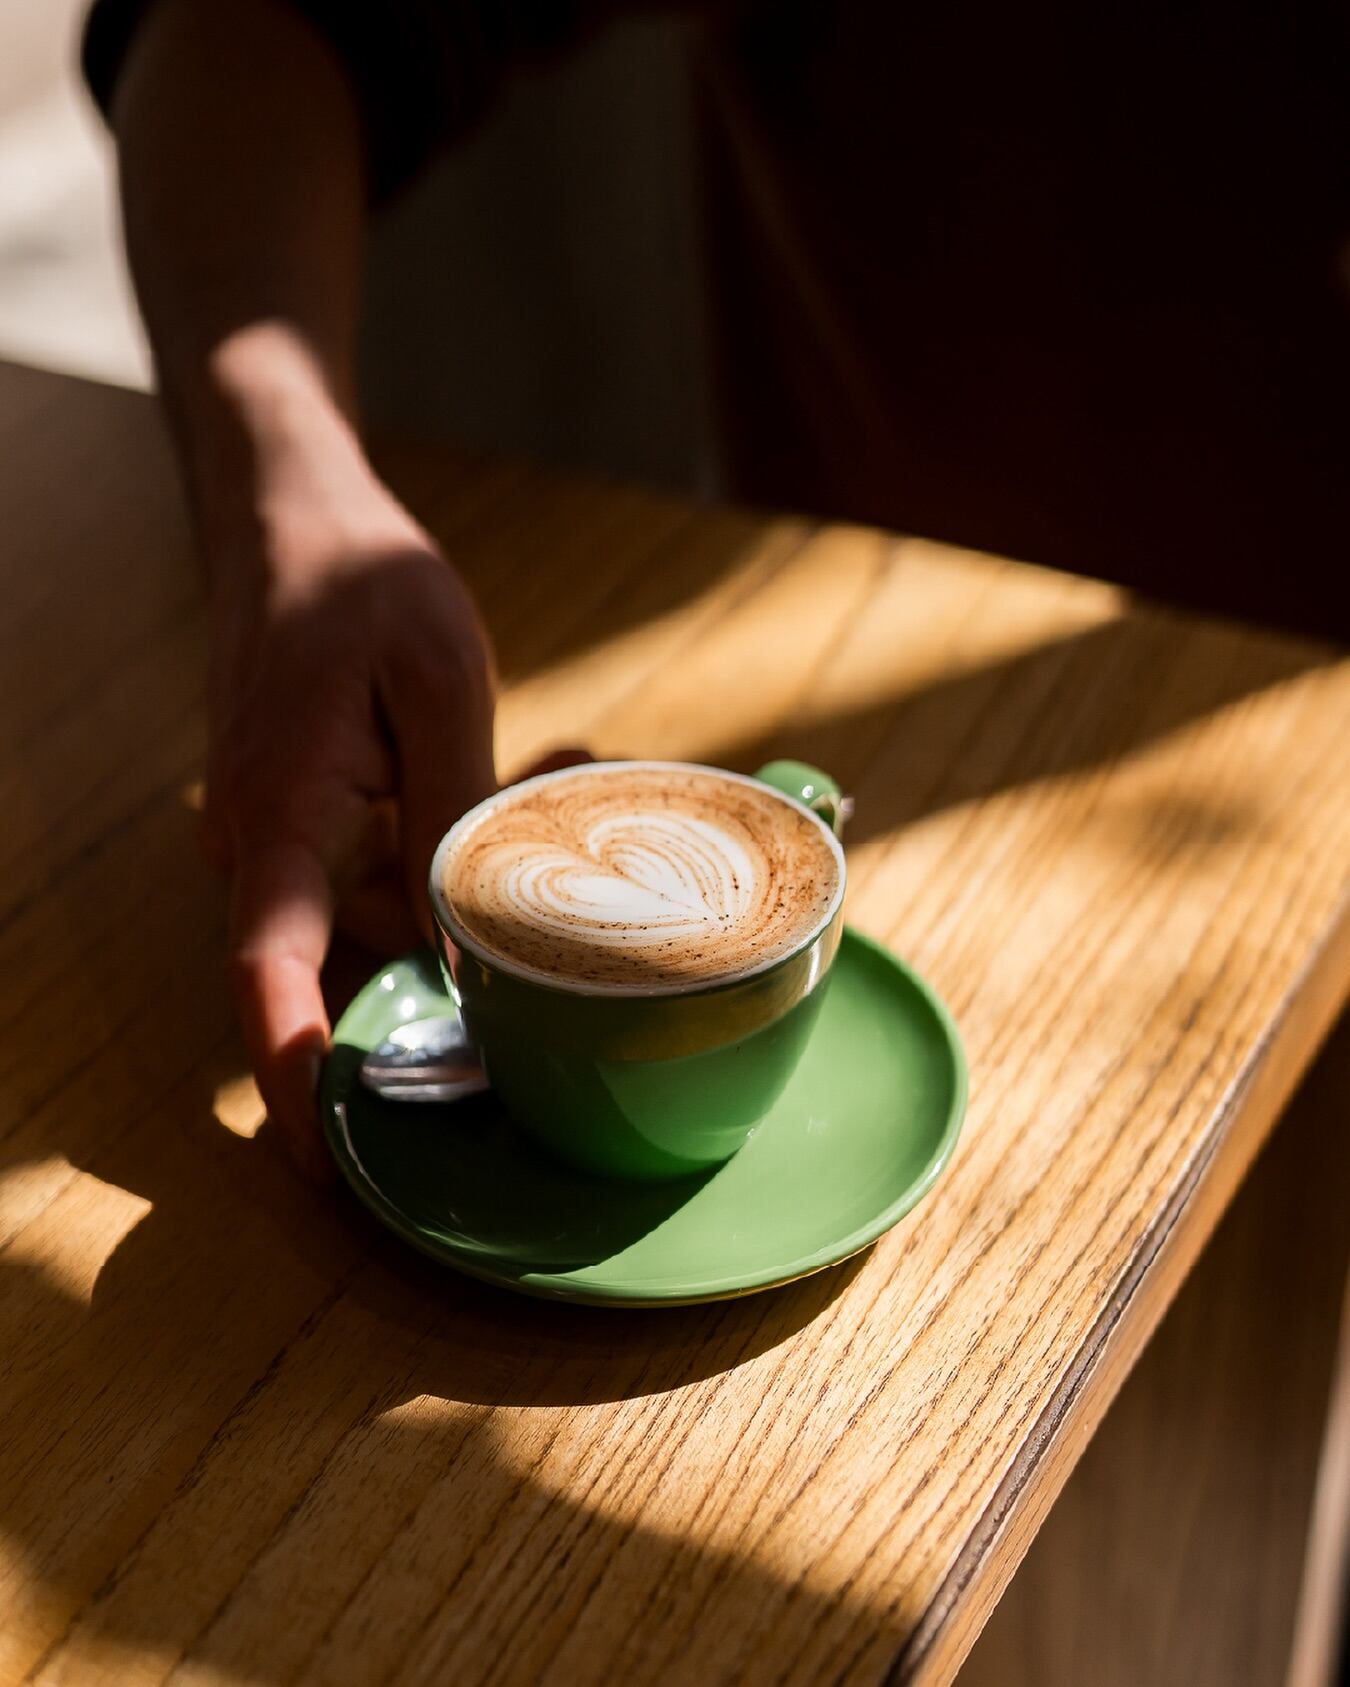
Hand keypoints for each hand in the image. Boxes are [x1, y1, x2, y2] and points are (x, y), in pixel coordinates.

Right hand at [203, 479, 495, 1177]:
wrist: (291, 520)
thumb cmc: (362, 582)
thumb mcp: (439, 679)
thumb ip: (451, 812)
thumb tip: (466, 937)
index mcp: (281, 810)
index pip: (270, 967)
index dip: (290, 1065)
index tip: (317, 1150)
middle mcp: (257, 841)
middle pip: (329, 960)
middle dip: (421, 978)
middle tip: (531, 948)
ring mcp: (269, 834)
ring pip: (356, 920)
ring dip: (437, 906)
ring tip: (533, 818)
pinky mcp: (294, 822)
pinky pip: (355, 883)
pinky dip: (416, 872)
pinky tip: (480, 814)